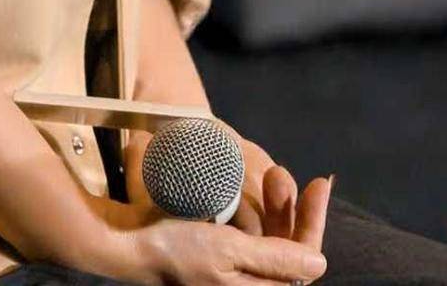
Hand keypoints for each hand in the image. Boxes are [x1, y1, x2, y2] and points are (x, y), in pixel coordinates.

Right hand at [122, 125, 331, 273]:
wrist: (126, 244)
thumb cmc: (175, 250)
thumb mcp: (229, 252)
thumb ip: (276, 259)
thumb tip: (319, 264)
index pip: (302, 261)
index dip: (313, 222)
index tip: (319, 183)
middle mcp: (248, 284)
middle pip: (288, 248)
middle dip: (291, 208)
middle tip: (283, 173)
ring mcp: (235, 270)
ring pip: (270, 237)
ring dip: (274, 204)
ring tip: (271, 173)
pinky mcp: (221, 255)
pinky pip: (251, 233)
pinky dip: (257, 209)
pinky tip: (255, 187)